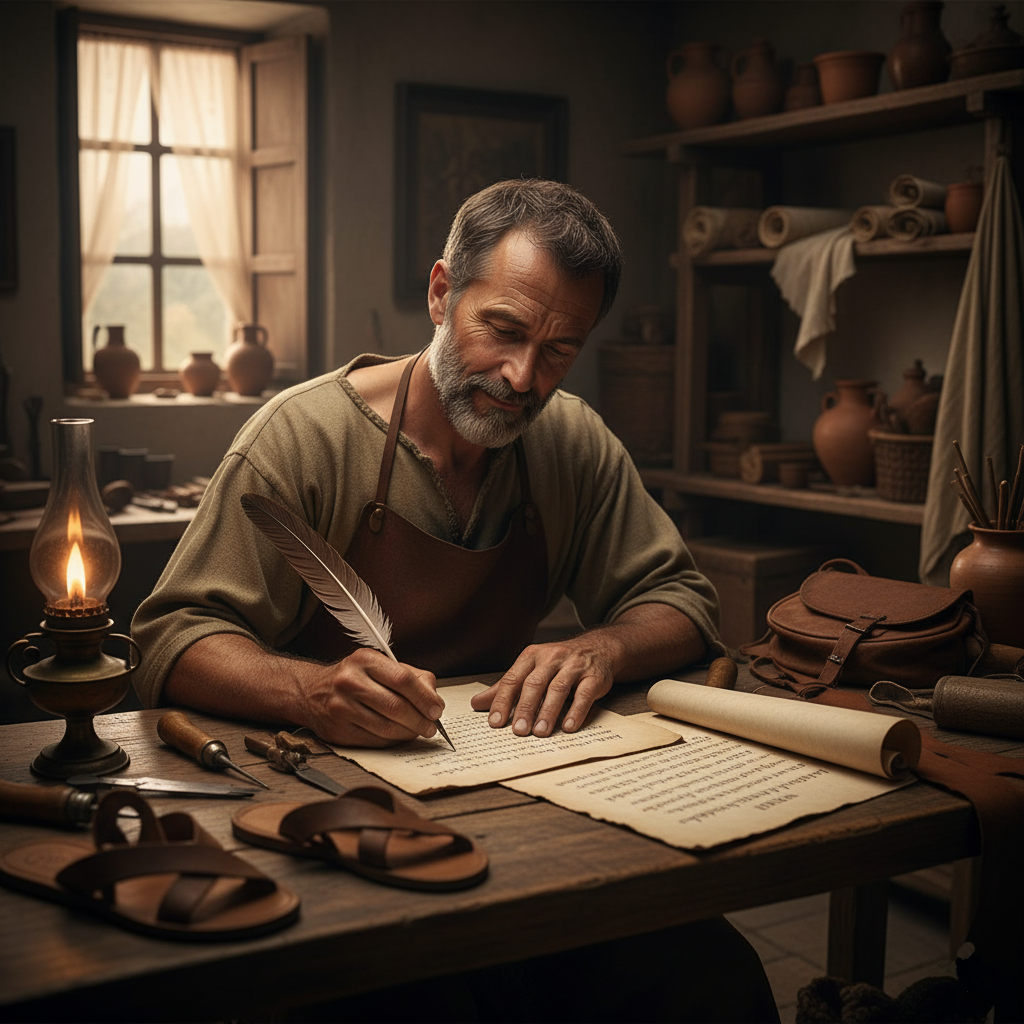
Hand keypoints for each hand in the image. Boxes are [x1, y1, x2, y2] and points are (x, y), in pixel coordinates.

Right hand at [302, 648, 444, 746]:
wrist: (311, 692)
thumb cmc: (355, 678)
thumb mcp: (380, 665)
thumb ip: (412, 677)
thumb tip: (434, 699)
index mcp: (365, 660)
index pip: (403, 679)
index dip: (425, 697)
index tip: (437, 709)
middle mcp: (350, 681)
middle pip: (396, 706)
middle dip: (420, 719)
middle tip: (431, 726)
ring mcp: (341, 707)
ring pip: (386, 727)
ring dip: (409, 733)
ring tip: (419, 731)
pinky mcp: (338, 731)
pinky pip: (374, 740)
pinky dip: (393, 741)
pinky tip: (399, 736)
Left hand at [469, 635, 615, 737]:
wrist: (599, 648)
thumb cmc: (559, 663)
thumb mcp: (531, 669)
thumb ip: (506, 687)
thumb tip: (476, 703)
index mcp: (532, 656)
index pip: (513, 679)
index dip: (502, 701)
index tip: (494, 722)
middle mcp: (551, 658)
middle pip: (534, 684)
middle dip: (525, 708)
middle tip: (518, 731)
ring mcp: (574, 666)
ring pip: (558, 688)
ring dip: (548, 711)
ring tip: (540, 732)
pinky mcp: (594, 676)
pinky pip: (585, 694)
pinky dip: (576, 711)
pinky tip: (568, 727)